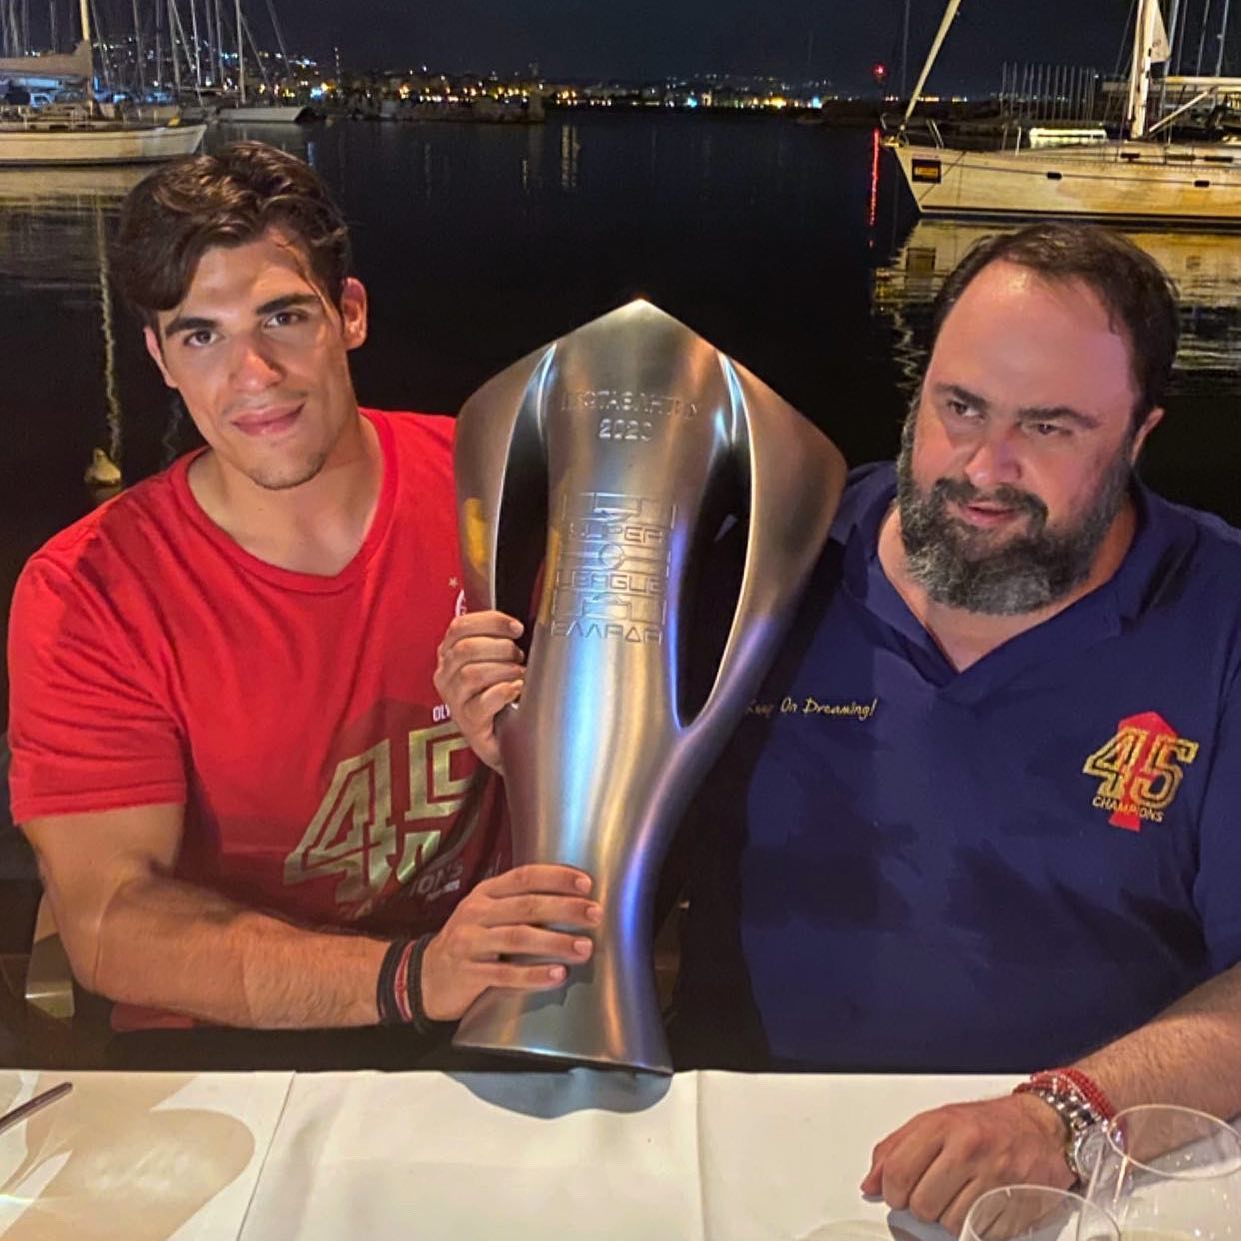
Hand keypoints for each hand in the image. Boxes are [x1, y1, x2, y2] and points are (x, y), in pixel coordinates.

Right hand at [420, 864, 600, 1020]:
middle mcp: (476, 913)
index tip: (586, 884)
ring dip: (555, 942)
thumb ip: (519, 905)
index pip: (524, 877)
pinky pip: (505, 975)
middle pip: (526, 906)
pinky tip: (557, 976)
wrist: (424, 977)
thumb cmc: (469, 942)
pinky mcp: (468, 974)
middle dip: (565, 909)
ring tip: (584, 948)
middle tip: (595, 915)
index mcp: (485, 893)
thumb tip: (573, 901)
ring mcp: (470, 943)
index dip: (556, 877)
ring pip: (518, 938)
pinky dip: (534, 975)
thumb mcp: (486, 914)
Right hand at [433, 610, 524, 770]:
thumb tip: (516, 625)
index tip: (516, 628)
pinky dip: (503, 692)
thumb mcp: (496, 661)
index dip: (490, 621)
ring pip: (471, 674)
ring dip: (503, 670)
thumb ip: (498, 640)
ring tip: (519, 675)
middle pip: (466, 649)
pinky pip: (482, 702)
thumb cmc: (503, 696)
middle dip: (500, 647)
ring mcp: (454, 701)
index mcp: (449, 654)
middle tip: (519, 656)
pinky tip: (516, 690)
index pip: (460, 627)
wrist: (508, 740)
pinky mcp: (467, 723)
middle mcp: (446, 676)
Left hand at [859, 1094, 1071, 1235]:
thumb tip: (870, 1184)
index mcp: (943, 1126)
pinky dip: (972, 1227)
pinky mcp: (1014, 1207)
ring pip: (948, 1224)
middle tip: (931, 1194)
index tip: (896, 1194)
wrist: (1042, 1128)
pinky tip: (977, 1207)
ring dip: (947, 1219)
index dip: (891, 1192)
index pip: (899, 1172)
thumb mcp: (935, 1122)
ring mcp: (994, 1180)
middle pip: (922, 1204)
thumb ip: (896, 1149)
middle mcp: (968, 1150)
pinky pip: (977, 1234)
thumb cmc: (986, 1124)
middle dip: (921, 1207)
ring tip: (958, 1197)